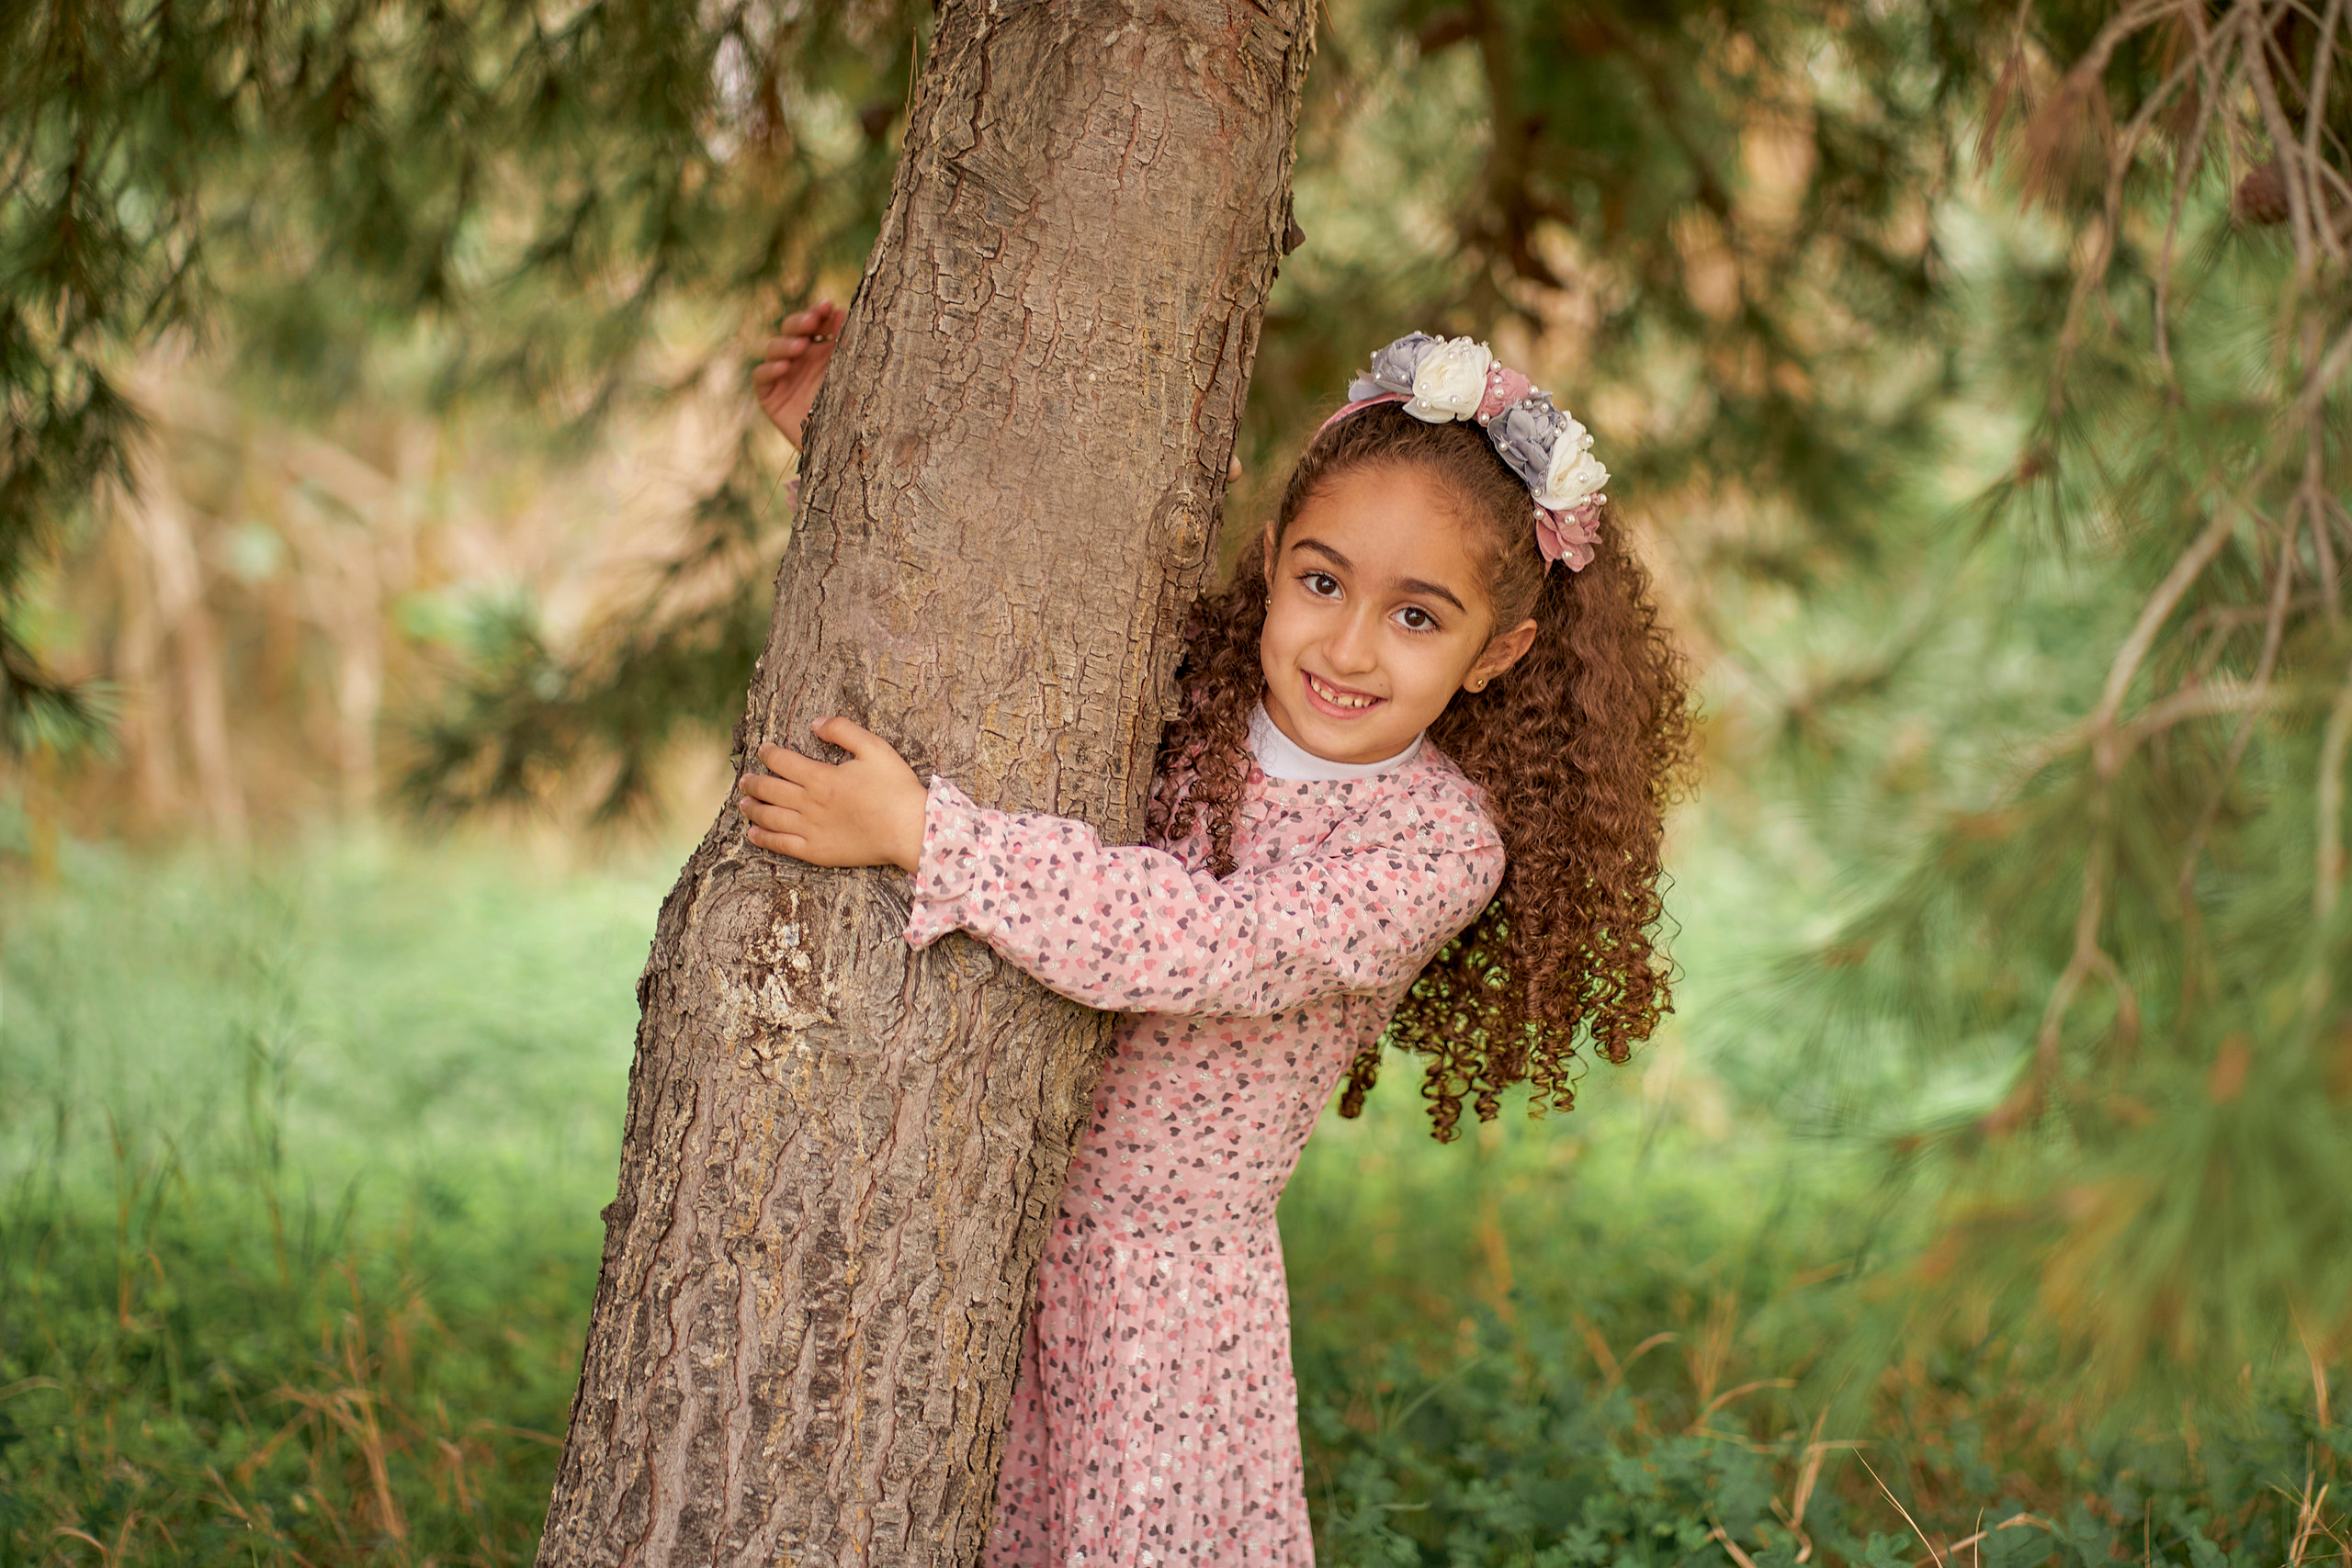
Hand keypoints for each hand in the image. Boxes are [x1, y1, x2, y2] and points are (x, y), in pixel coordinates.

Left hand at [736, 718, 926, 873]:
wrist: (909, 829)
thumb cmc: (895, 788)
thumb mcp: (874, 748)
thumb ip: (843, 730)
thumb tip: (816, 722)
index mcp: (820, 777)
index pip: (782, 762)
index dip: (768, 754)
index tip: (763, 750)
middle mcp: (809, 803)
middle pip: (770, 790)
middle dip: (753, 782)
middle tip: (745, 780)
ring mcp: (810, 829)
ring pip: (770, 817)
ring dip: (753, 808)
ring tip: (743, 804)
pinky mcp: (816, 851)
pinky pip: (781, 844)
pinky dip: (763, 838)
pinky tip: (753, 833)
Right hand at [753, 299, 843, 452]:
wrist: (845, 451)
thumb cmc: (854, 411)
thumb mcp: (853, 374)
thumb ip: (847, 343)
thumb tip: (842, 310)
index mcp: (823, 350)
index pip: (814, 322)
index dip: (817, 311)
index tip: (828, 305)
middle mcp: (801, 359)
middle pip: (791, 330)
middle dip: (800, 322)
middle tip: (812, 321)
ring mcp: (783, 375)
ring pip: (774, 348)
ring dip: (786, 343)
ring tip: (801, 346)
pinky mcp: (769, 395)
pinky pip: (761, 376)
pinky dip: (770, 369)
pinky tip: (783, 367)